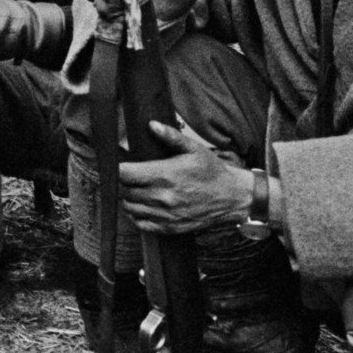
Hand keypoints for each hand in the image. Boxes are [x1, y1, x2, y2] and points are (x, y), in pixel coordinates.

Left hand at [118, 120, 253, 235]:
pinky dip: (138, 215)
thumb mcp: (193, 149)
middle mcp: (163, 197)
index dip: (121, 168)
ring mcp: (166, 214)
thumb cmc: (212, 171)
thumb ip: (170, 136)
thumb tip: (151, 125)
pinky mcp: (170, 227)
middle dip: (125, 182)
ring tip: (139, 189)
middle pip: (125, 191)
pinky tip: (145, 205)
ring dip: (130, 198)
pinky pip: (142, 224)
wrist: (232, 197)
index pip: (124, 174)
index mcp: (165, 175)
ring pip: (130, 208)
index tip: (126, 164)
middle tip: (134, 176)